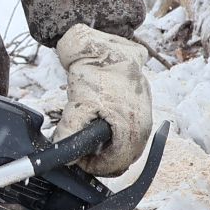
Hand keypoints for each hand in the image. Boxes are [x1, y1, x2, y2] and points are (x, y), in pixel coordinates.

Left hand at [56, 24, 153, 175]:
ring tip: (89, 136)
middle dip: (101, 159)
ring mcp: (146, 114)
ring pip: (128, 145)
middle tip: (81, 151)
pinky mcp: (142, 104)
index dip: (94, 166)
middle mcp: (144, 125)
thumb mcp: (78, 105)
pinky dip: (116, 134)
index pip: (116, 164)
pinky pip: (131, 131)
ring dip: (109, 146)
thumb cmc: (96, 72)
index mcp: (133, 129)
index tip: (78, 160)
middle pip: (124, 158)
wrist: (104, 44)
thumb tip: (63, 155)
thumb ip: (70, 133)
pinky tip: (100, 122)